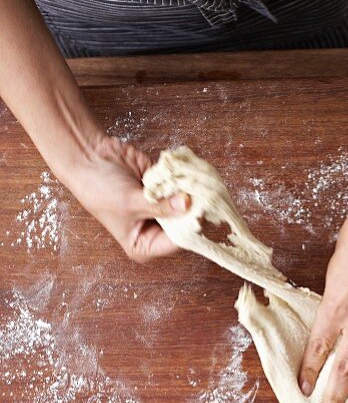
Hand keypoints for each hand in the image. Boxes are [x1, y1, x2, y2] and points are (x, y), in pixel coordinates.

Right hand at [63, 133, 189, 261]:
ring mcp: (162, 209)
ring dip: (191, 194)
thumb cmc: (100, 189)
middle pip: (184, 225)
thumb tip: (187, 204)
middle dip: (193, 211)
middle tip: (205, 197)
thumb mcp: (130, 202)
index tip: (200, 214)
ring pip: (186, 206)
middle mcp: (155, 230)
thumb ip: (159, 206)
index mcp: (143, 245)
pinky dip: (185, 180)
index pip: (176, 243)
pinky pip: (181, 187)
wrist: (88, 158)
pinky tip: (189, 174)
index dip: (189, 229)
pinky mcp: (164, 189)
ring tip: (196, 184)